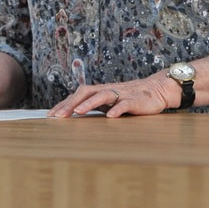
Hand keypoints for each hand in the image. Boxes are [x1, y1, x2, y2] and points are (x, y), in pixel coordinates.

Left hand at [48, 72, 177, 117]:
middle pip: (87, 92)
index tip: (51, 115)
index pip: (79, 94)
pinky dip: (117, 110)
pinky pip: (125, 104)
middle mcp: (109, 90)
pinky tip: (111, 117)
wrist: (157, 90)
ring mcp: (122, 95)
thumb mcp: (111, 102)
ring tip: (78, 112)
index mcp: (101, 91)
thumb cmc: (131, 98)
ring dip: (90, 103)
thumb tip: (75, 115)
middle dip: (71, 103)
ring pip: (103, 95)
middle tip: (58, 117)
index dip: (65, 103)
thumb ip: (96, 105)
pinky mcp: (135, 101)